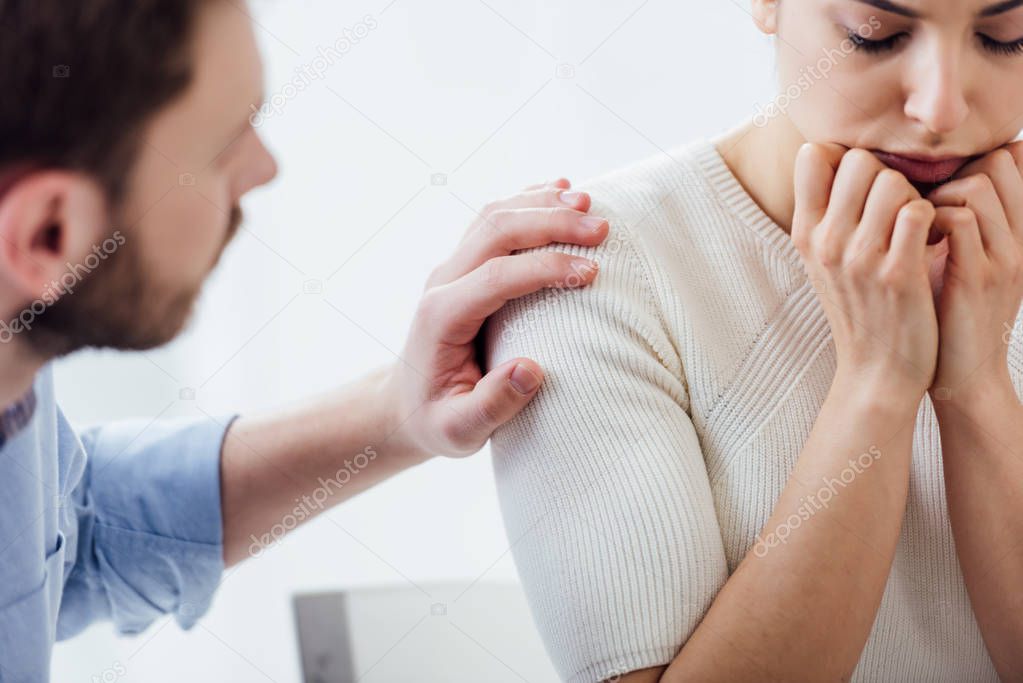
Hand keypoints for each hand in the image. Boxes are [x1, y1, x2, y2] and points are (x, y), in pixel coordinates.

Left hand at [384, 179, 607, 458]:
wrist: (406, 404)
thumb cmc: (437, 420)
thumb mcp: (459, 431)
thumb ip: (492, 405)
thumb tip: (532, 370)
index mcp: (442, 316)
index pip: (496, 276)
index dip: (545, 268)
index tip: (592, 274)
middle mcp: (444, 281)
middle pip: (496, 230)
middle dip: (551, 223)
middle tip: (603, 230)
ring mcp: (453, 267)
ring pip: (495, 215)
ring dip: (542, 204)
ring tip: (589, 205)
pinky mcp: (465, 265)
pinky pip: (495, 220)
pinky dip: (529, 201)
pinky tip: (560, 190)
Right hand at [793, 144, 940, 399]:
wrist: (877, 372)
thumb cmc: (860, 309)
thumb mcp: (824, 261)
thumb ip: (827, 212)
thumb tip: (835, 153)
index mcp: (805, 234)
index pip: (812, 155)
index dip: (845, 157)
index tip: (865, 186)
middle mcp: (825, 242)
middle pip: (858, 160)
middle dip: (886, 174)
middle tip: (897, 209)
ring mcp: (859, 259)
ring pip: (892, 182)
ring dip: (914, 197)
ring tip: (915, 227)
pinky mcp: (897, 274)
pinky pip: (919, 211)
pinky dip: (934, 218)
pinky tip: (932, 241)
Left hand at [926, 143, 1022, 401]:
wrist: (963, 377)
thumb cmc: (947, 316)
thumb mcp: (959, 260)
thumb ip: (953, 225)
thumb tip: (916, 187)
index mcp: (1015, 229)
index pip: (1009, 159)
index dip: (965, 159)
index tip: (927, 184)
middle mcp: (1018, 236)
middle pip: (997, 160)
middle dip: (948, 170)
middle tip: (916, 202)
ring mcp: (1003, 255)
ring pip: (978, 183)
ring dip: (934, 195)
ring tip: (913, 224)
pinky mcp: (979, 277)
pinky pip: (962, 220)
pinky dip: (929, 220)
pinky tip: (909, 242)